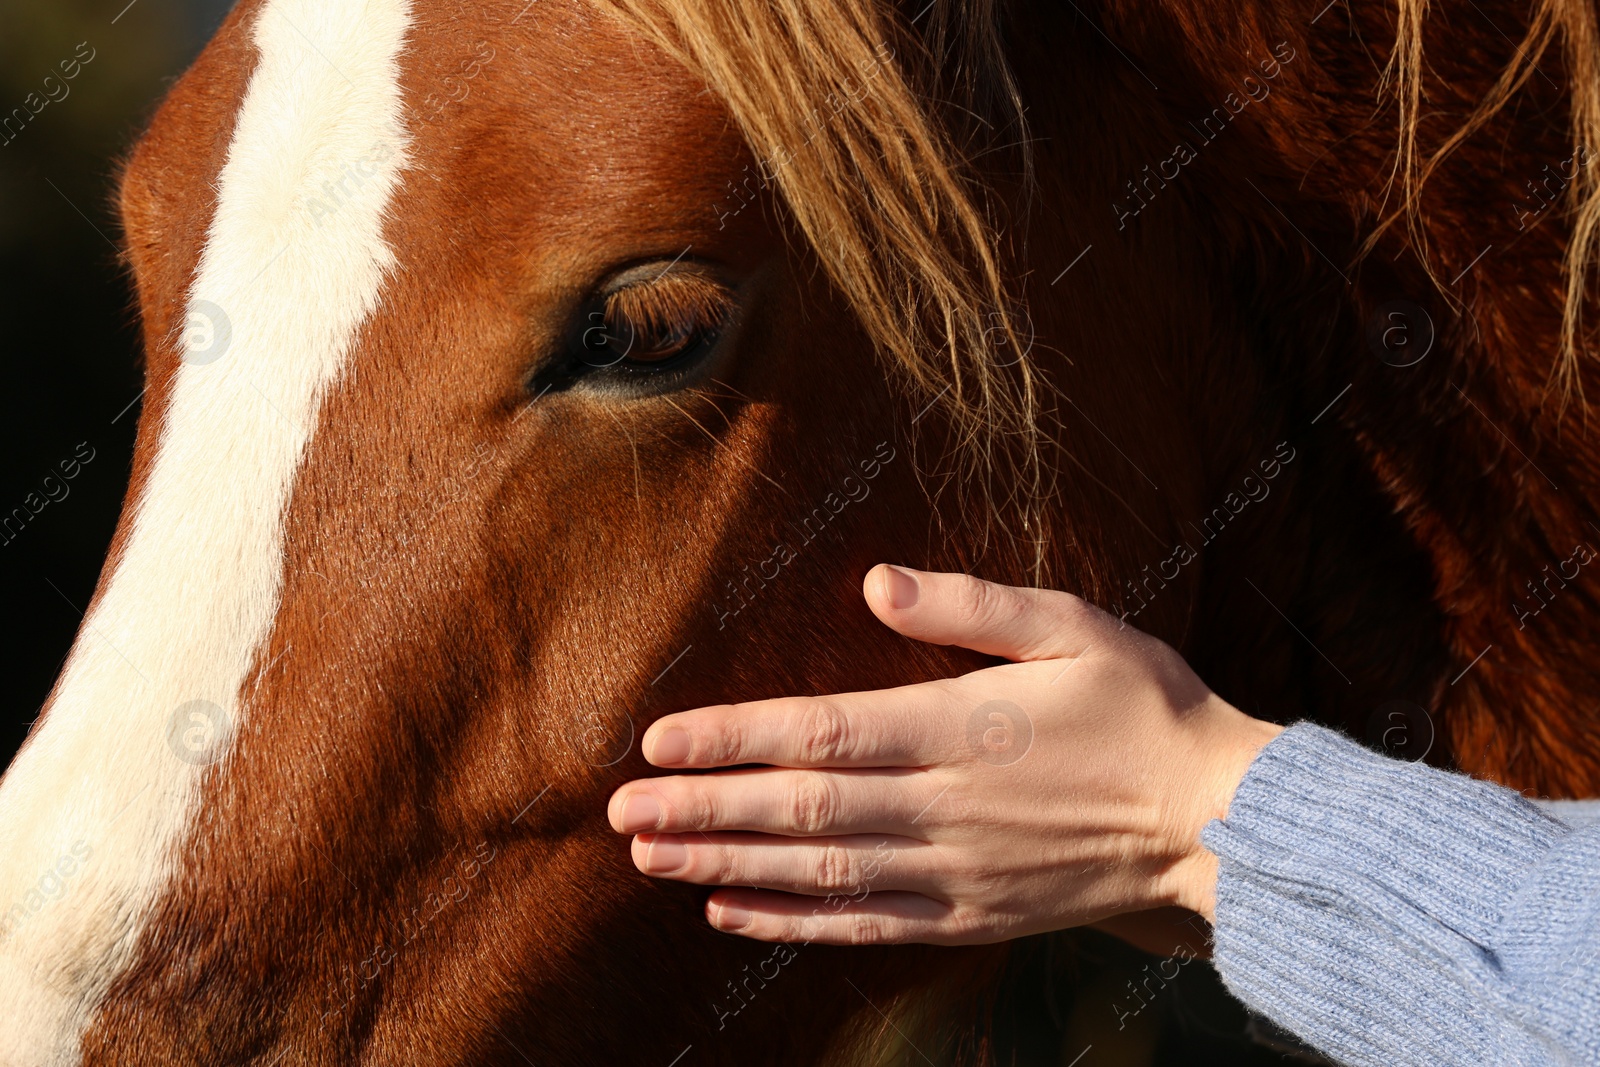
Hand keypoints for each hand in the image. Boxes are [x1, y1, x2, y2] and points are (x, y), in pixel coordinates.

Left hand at [608, 566, 1281, 945]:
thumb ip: (971, 604)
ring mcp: (955, 870)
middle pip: (800, 809)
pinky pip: (863, 924)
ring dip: (727, 861)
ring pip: (819, 873)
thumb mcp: (1074, 626)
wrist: (1218, 821)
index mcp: (961, 727)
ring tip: (650, 855)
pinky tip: (730, 908)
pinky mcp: (970, 916)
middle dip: (703, 807)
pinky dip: (790, 921)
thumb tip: (874, 582)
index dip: (732, 738)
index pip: (820, 731)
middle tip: (619, 811)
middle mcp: (945, 806)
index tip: (657, 741)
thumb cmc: (1146, 709)